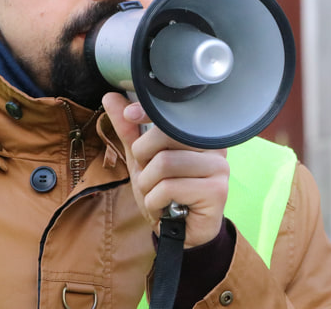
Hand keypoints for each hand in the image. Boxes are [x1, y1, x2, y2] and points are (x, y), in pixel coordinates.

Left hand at [102, 91, 229, 247]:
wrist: (180, 233)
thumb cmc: (166, 192)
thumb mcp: (142, 159)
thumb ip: (128, 129)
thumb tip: (110, 97)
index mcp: (200, 133)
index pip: (173, 112)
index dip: (148, 111)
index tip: (130, 114)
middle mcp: (215, 147)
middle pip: (164, 136)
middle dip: (143, 160)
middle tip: (149, 176)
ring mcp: (220, 168)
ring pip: (164, 164)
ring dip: (148, 185)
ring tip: (156, 195)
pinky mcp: (217, 191)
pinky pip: (170, 187)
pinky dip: (155, 201)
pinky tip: (164, 208)